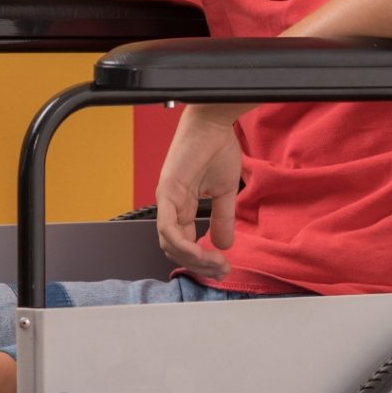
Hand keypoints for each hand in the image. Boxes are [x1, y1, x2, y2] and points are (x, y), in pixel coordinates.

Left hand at [155, 103, 245, 278]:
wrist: (214, 123)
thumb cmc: (218, 148)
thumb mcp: (225, 191)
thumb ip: (223, 218)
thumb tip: (224, 244)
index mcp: (181, 206)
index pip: (184, 244)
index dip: (203, 260)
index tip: (225, 266)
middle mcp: (170, 205)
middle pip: (175, 249)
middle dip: (199, 265)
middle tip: (222, 269)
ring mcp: (166, 199)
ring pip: (169, 243)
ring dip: (193, 259)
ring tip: (215, 262)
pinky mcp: (167, 191)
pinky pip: (167, 226)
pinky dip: (181, 244)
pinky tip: (199, 251)